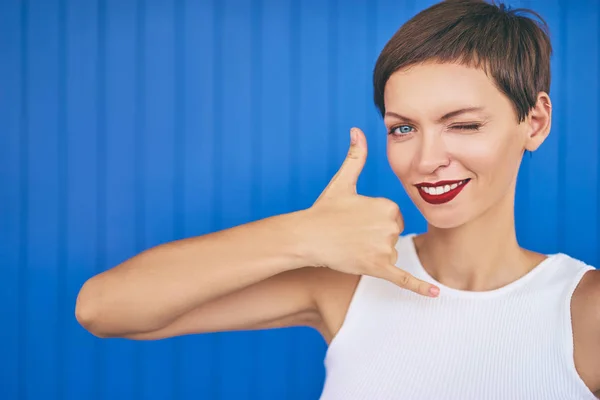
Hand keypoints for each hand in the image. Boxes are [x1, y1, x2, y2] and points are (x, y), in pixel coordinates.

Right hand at [302, 127, 438, 296]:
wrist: (306, 236)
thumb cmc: (324, 209)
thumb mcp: (342, 181)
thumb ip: (356, 156)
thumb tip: (357, 130)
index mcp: (387, 206)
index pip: (393, 218)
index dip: (374, 222)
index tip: (356, 221)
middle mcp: (390, 226)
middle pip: (393, 236)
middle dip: (376, 238)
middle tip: (351, 234)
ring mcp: (384, 248)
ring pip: (390, 255)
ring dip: (374, 255)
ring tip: (350, 246)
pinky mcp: (378, 267)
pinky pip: (403, 279)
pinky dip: (419, 288)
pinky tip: (435, 295)